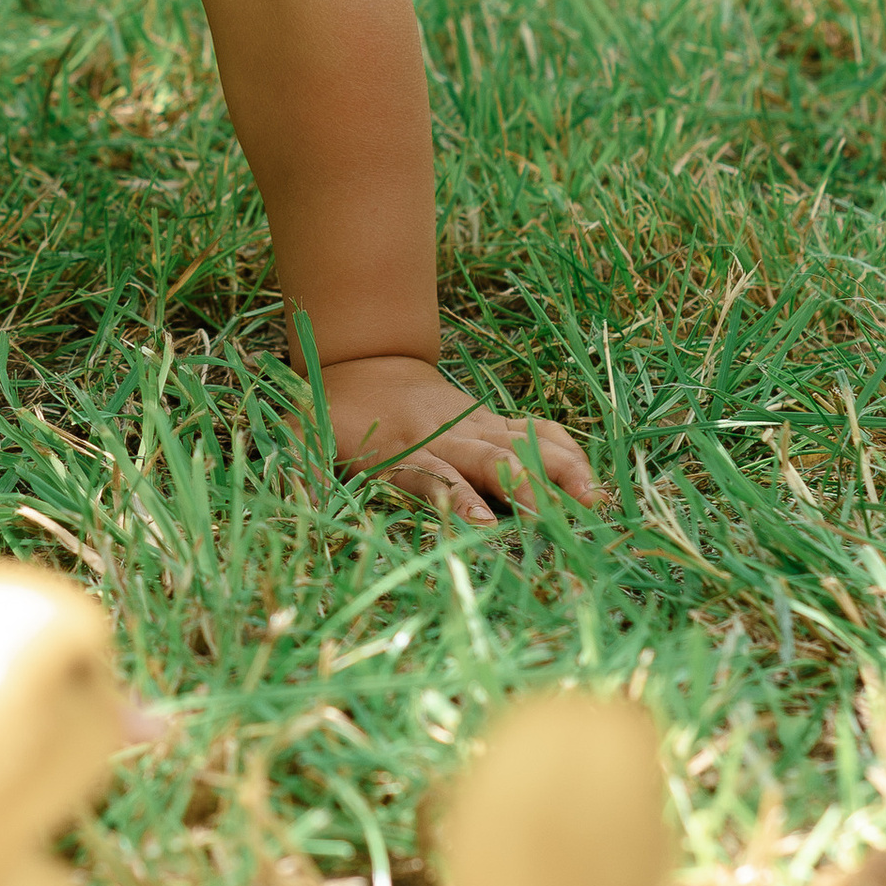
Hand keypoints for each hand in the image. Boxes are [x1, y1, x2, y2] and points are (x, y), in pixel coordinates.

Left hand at [319, 355, 602, 525]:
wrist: (362, 359)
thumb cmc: (331, 416)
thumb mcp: (302, 439)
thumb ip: (299, 469)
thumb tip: (290, 496)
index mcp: (401, 450)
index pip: (434, 477)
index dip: (458, 500)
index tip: (484, 526)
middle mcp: (446, 437)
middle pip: (494, 461)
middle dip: (528, 489)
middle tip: (559, 520)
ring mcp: (476, 425)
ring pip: (527, 444)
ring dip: (562, 470)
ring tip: (595, 501)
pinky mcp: (493, 421)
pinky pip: (538, 432)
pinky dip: (567, 452)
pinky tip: (592, 481)